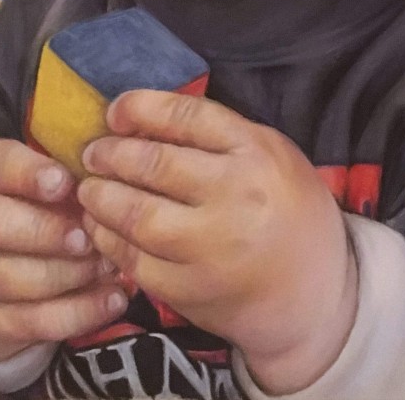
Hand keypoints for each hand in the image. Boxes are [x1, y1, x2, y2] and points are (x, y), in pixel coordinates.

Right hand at [0, 139, 127, 361]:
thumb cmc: (19, 200)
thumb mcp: (33, 174)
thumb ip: (62, 175)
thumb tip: (103, 184)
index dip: (32, 175)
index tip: (67, 183)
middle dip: (48, 232)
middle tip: (89, 238)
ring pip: (8, 280)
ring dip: (66, 275)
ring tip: (106, 266)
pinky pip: (26, 322)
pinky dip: (74, 314)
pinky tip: (110, 301)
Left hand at [77, 91, 357, 393]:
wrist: (316, 295)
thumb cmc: (288, 209)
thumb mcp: (270, 154)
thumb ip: (218, 135)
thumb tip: (145, 116)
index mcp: (257, 151)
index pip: (186, 116)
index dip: (140, 108)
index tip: (114, 112)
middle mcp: (237, 196)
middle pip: (155, 165)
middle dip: (111, 155)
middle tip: (91, 153)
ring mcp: (214, 248)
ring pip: (138, 216)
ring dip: (101, 198)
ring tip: (88, 189)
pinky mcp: (194, 291)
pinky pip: (136, 261)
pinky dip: (110, 241)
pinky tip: (100, 228)